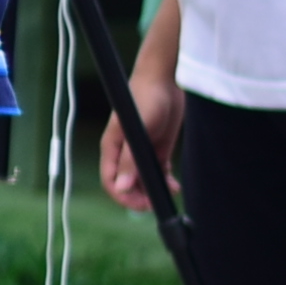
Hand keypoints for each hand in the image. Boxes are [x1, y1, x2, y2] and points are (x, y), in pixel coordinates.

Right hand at [101, 68, 181, 212]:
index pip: (111, 181)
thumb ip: (129, 159)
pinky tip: (175, 185)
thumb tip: (121, 187)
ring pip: (143, 180)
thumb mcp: (139, 130)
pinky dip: (165, 181)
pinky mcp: (157, 148)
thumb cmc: (147, 99)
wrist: (165, 80)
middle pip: (127, 184)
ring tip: (170, 193)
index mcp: (112, 149)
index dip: (123, 196)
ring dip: (154, 190)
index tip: (142, 204)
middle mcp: (125, 153)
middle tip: (156, 203)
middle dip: (140, 196)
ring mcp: (141, 152)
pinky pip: (158, 171)